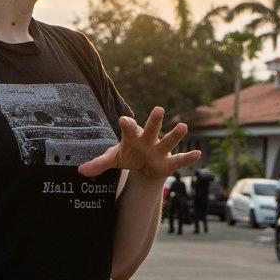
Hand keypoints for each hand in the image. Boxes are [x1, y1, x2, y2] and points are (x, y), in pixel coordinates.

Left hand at [79, 106, 202, 181]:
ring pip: (168, 141)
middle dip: (155, 120)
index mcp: (133, 136)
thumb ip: (99, 163)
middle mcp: (148, 140)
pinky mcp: (168, 163)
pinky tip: (198, 154)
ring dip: (175, 135)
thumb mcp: (113, 159)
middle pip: (152, 128)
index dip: (127, 124)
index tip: (124, 120)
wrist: (143, 167)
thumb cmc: (129, 156)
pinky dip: (188, 158)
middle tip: (158, 109)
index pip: (129, 128)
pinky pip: (179, 160)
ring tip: (183, 126)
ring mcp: (160, 150)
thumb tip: (81, 171)